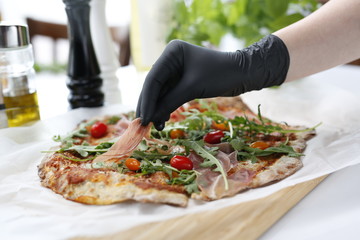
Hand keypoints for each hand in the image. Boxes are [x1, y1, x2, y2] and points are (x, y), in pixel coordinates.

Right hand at [136, 34, 288, 129]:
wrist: (244, 74)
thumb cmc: (220, 74)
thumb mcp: (193, 87)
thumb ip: (170, 101)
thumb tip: (151, 118)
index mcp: (171, 53)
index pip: (153, 79)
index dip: (147, 100)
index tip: (143, 119)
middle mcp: (170, 59)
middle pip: (154, 86)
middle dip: (150, 106)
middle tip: (143, 126)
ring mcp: (176, 70)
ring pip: (161, 93)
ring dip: (158, 109)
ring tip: (156, 127)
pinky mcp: (182, 80)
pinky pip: (169, 95)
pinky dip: (166, 107)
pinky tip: (163, 120)